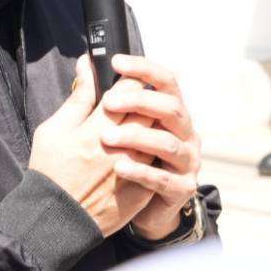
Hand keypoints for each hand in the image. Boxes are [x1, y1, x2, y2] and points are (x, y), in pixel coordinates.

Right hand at [28, 57, 152, 236]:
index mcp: (96, 130)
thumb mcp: (53, 130)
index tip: (125, 76)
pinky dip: (152, 153)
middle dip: (144, 100)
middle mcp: (120, 148)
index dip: (131, 77)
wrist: (55, 221)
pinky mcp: (141, 191)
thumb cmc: (49, 173)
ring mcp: (134, 171)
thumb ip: (77, 98)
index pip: (130, 89)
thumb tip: (87, 66)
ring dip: (150, 127)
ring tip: (137, 126)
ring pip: (157, 136)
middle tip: (134, 99)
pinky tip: (140, 151)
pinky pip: (157, 163)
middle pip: (150, 110)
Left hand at [97, 55, 200, 240]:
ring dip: (137, 137)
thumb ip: (98, 97)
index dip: (143, 69)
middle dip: (140, 101)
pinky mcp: (182, 188)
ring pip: (168, 142)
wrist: (135, 209)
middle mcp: (184, 132)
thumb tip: (84, 63)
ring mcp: (187, 161)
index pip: (165, 82)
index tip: (116, 62)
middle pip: (170, 107)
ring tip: (106, 138)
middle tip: (108, 103)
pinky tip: (119, 168)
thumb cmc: (122, 159)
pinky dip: (141, 172)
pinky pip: (163, 178)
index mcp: (169, 112)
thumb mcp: (108, 126)